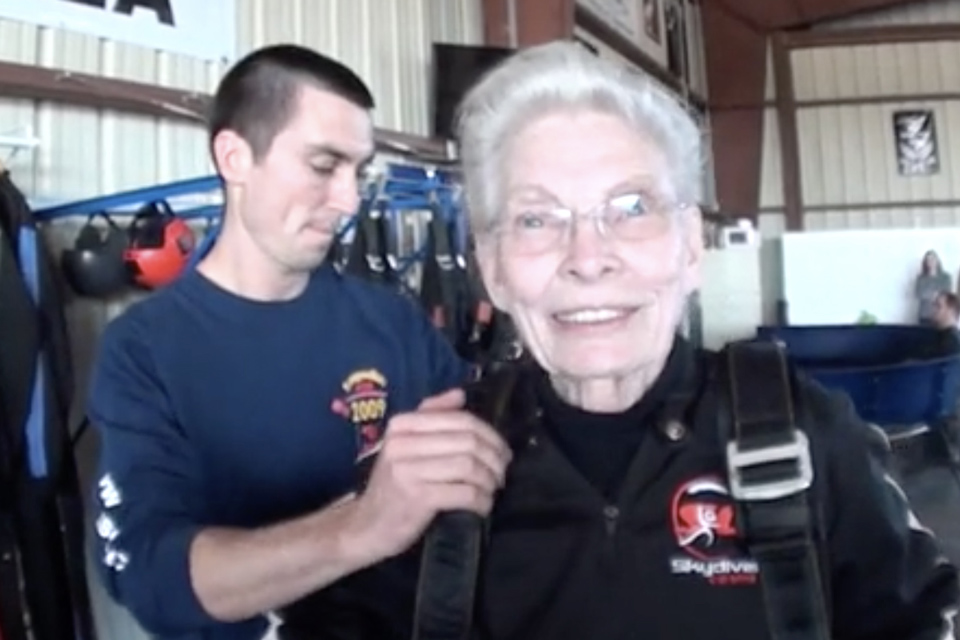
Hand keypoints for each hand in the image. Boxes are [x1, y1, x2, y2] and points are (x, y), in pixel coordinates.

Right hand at [342, 388, 511, 561]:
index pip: (459, 419)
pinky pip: (464, 493)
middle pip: (467, 441)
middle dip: (494, 458)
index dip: (490, 434)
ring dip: (489, 480)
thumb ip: (431, 416)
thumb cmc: (393, 485)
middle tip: (501, 473)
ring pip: (468, 466)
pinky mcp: (417, 498)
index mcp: (402, 426)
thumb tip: (460, 394)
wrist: (366, 526)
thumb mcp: (406, 446)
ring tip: (492, 489)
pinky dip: (481, 500)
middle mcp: (402, 443)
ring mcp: (407, 471)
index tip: (502, 451)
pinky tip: (483, 506)